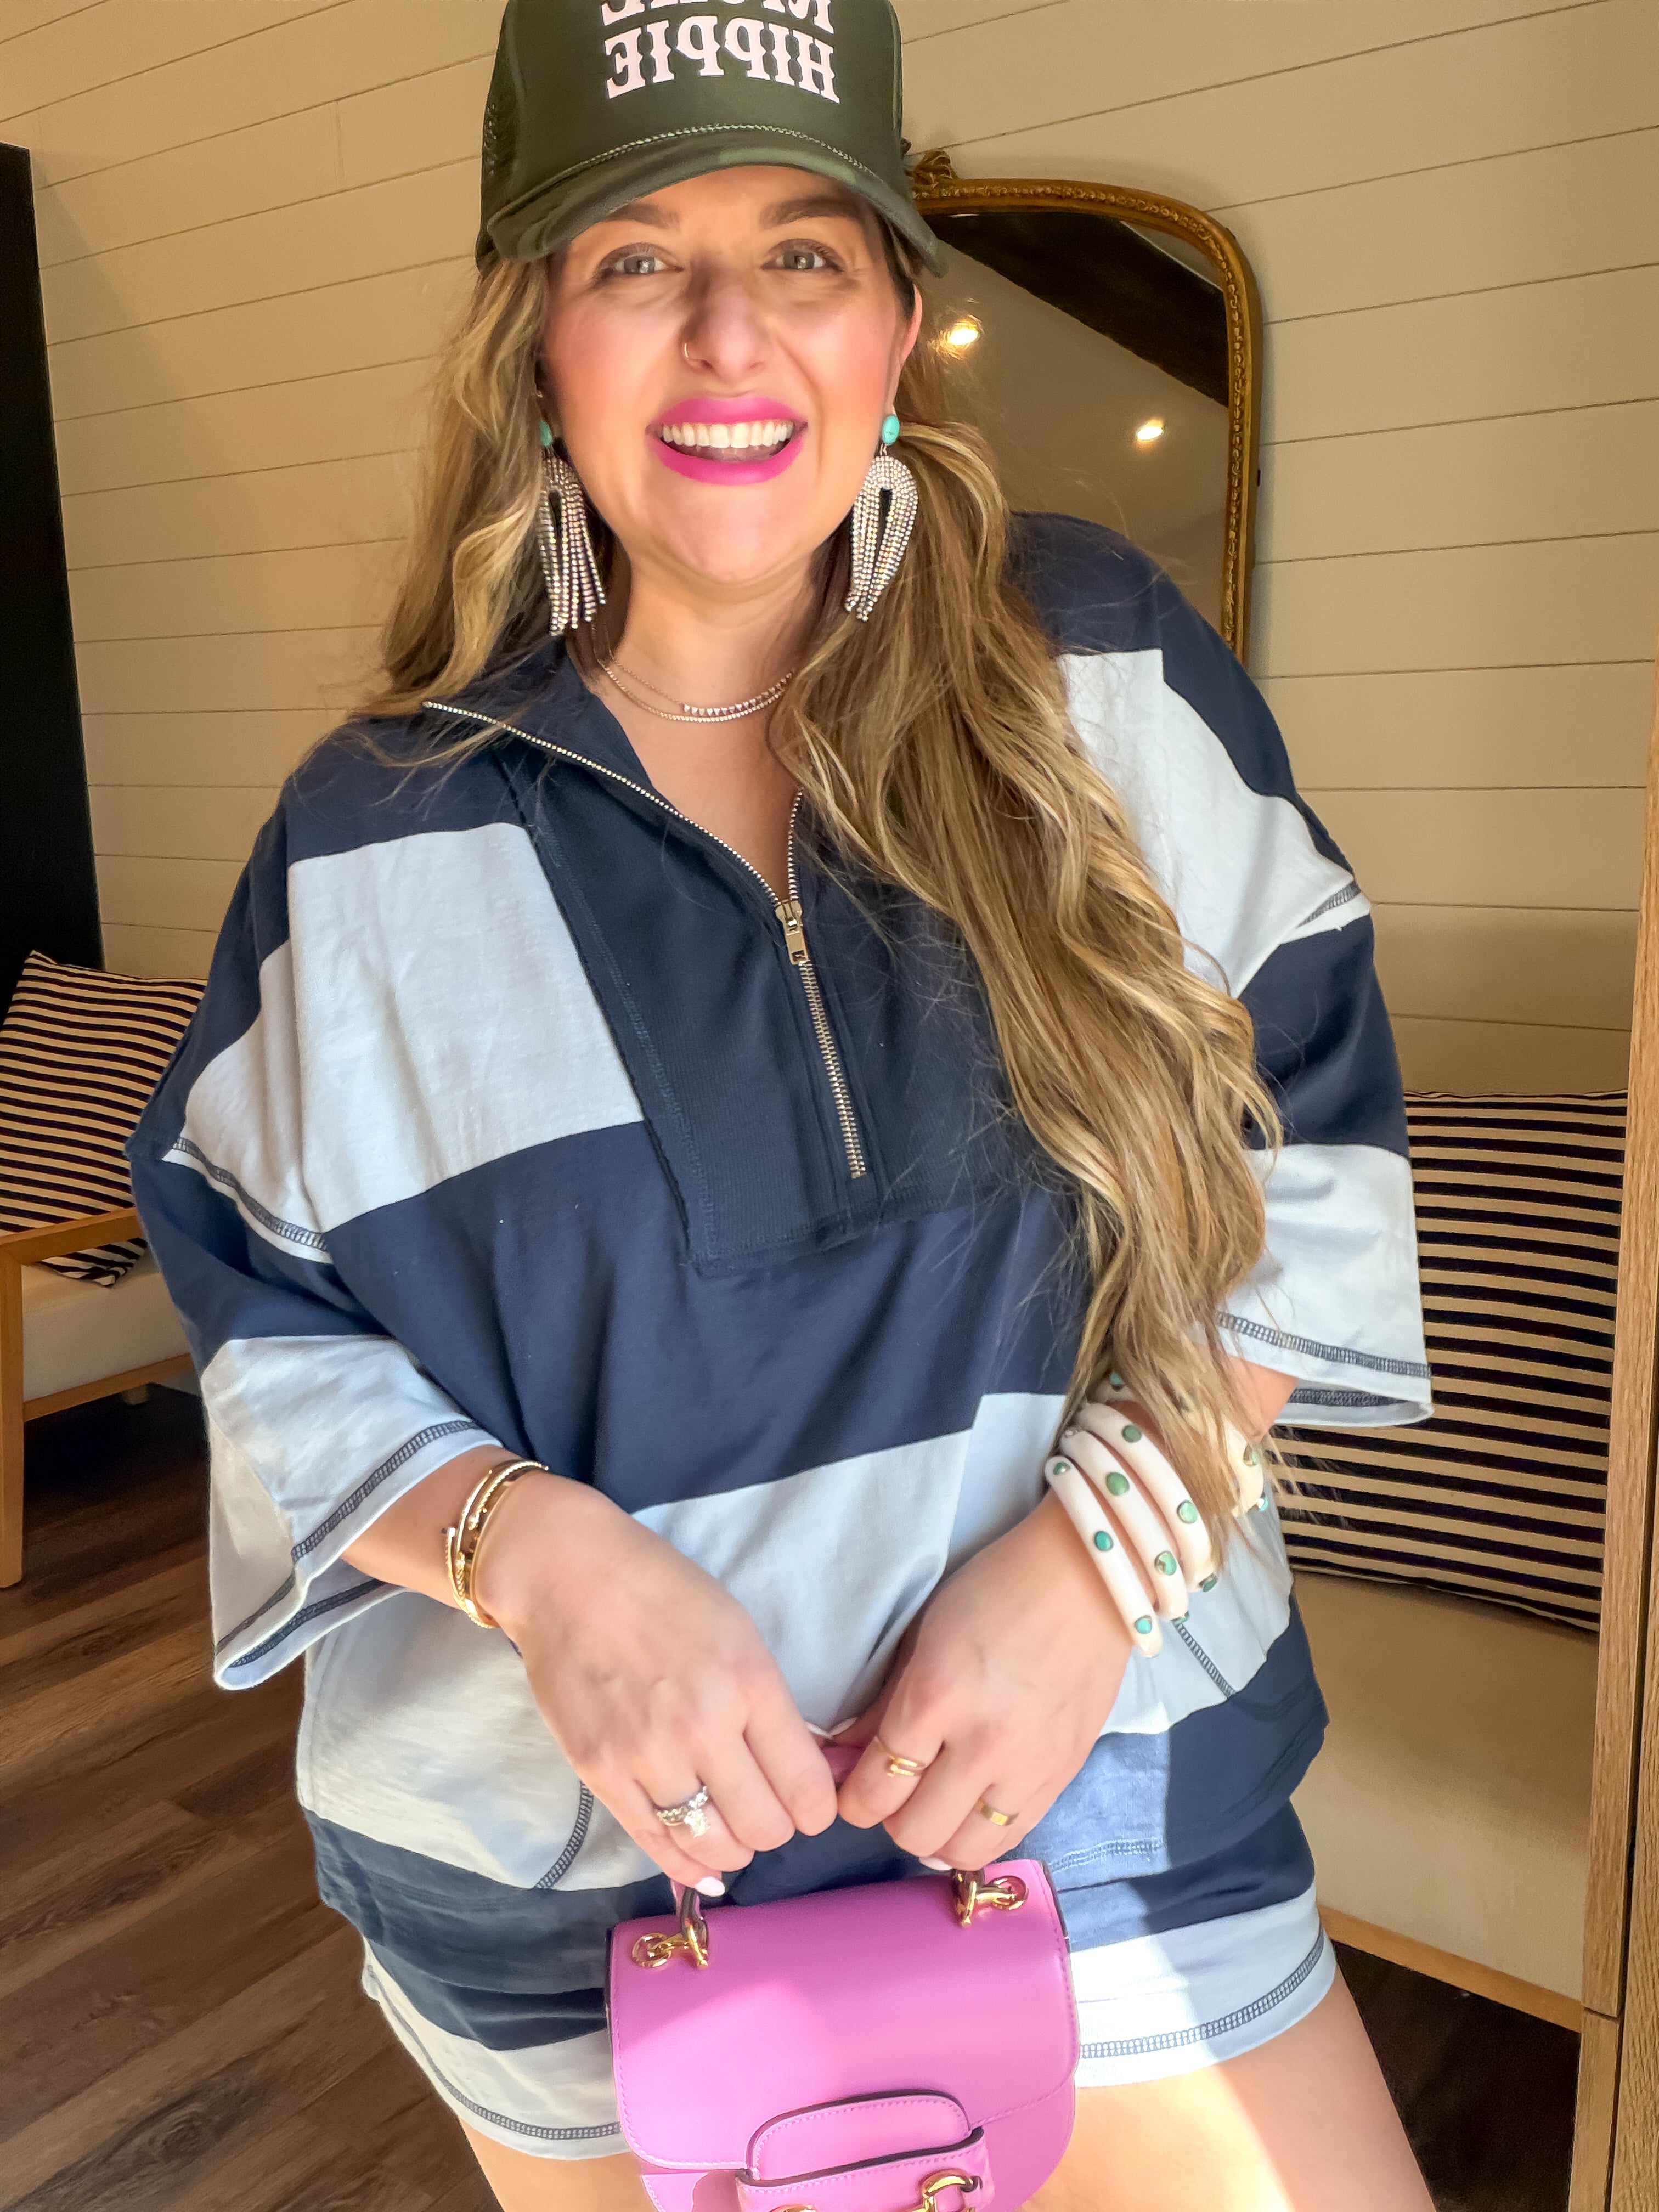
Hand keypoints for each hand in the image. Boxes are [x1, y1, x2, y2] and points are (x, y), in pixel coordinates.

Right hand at [477, 1475, 836, 1888]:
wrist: (569, 1576)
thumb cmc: (663, 1592)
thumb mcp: (740, 1634)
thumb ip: (769, 1703)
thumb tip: (802, 1770)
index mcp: (750, 1683)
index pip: (807, 1786)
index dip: (818, 1808)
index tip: (811, 1805)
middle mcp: (704, 1726)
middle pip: (765, 1827)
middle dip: (776, 1829)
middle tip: (767, 1812)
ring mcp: (648, 1754)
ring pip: (711, 1845)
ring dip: (733, 1850)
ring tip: (731, 1832)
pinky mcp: (600, 1772)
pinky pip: (654, 1843)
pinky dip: (685, 1866)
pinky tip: (702, 1868)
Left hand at [834, 1491, 1138, 1866]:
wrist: (1088, 1581)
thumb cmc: (997, 1591)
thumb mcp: (925, 1634)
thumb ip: (885, 1702)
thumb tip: (847, 1753)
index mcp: (937, 1697)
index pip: (878, 1788)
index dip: (855, 1800)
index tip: (854, 1790)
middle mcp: (982, 1744)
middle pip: (915, 1832)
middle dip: (891, 1818)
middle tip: (894, 1790)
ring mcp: (1029, 1767)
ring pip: (965, 1851)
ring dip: (938, 1836)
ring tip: (935, 1804)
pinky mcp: (1064, 1776)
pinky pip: (1012, 1836)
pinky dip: (982, 1832)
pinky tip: (972, 1807)